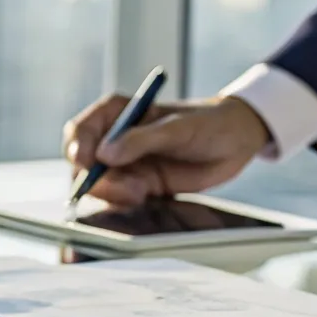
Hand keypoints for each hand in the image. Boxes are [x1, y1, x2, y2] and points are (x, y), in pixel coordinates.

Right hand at [62, 94, 272, 207]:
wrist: (238, 140)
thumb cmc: (209, 123)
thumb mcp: (177, 128)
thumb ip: (141, 140)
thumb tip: (105, 154)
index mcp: (118, 113)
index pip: (82, 130)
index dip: (78, 148)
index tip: (86, 164)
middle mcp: (116, 139)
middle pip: (85, 163)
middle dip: (97, 180)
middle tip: (125, 188)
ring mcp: (127, 164)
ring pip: (101, 185)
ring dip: (114, 193)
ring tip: (142, 192)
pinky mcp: (141, 185)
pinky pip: (120, 198)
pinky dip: (125, 203)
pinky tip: (146, 198)